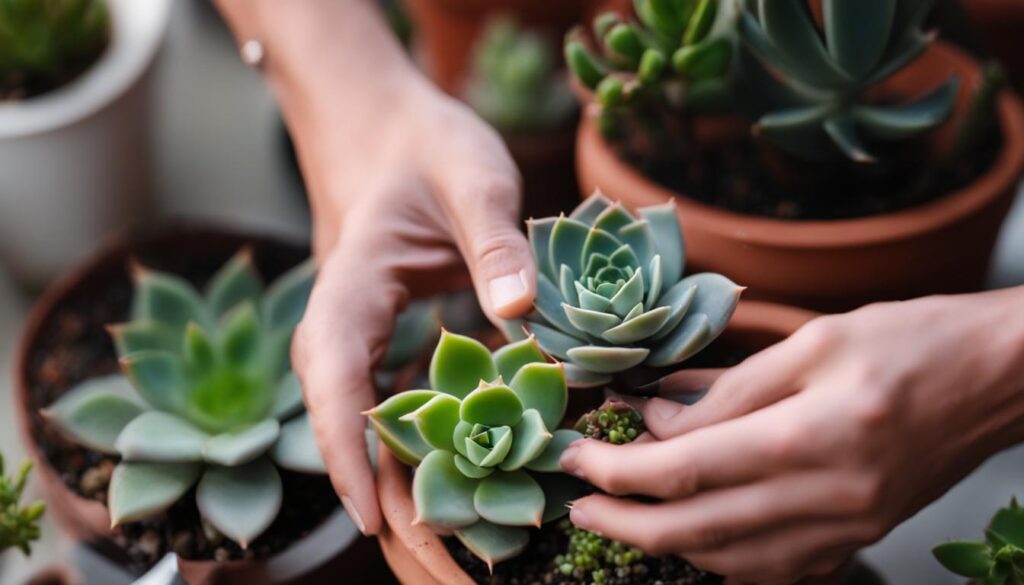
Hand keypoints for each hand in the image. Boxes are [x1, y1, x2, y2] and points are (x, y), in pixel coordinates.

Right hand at [289, 78, 535, 534]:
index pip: (334, 382)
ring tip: (461, 558)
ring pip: (369, 436)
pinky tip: (472, 493)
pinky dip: (427, 458)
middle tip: (448, 569)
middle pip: (348, 432)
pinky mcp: (384, 352)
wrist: (387, 135)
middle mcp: (340, 330)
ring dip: (409, 494)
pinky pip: (396, 417)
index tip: (377, 522)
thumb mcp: (472, 175)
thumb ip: (497, 236)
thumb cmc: (426, 148)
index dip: (351, 456)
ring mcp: (358, 345)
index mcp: (349, 288)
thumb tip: (521, 308)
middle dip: (391, 503)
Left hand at [559, 290, 1023, 582]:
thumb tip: (657, 417)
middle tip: (577, 503)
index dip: (618, 469)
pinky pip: (771, 569)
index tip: (575, 455)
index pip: (687, 468)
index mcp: (813, 436)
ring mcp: (846, 529)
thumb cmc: (912, 342)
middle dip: (624, 520)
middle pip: (698, 528)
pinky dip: (718, 558)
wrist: (997, 380)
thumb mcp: (813, 341)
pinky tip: (691, 536)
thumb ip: (729, 388)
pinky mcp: (856, 539)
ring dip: (663, 544)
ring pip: (729, 560)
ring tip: (619, 517)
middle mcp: (829, 497)